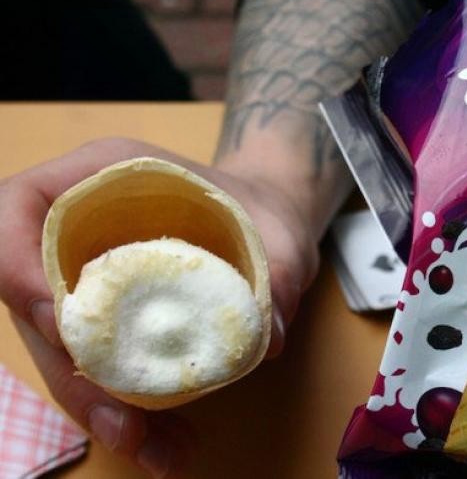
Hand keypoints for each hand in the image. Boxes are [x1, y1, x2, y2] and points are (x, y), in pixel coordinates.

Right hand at [0, 138, 318, 476]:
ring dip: (99, 407)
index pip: (21, 210)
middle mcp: (84, 228)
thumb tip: (269, 339)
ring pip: (66, 347)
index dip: (20, 268)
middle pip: (37, 300)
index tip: (63, 323)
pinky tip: (164, 442)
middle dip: (74, 372)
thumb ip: (277, 271)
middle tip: (125, 426)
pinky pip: (101, 364)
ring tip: (156, 450)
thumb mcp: (279, 227)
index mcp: (104, 177)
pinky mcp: (114, 316)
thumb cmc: (264, 205)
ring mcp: (93, 275)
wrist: (270, 218)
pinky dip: (126, 408)